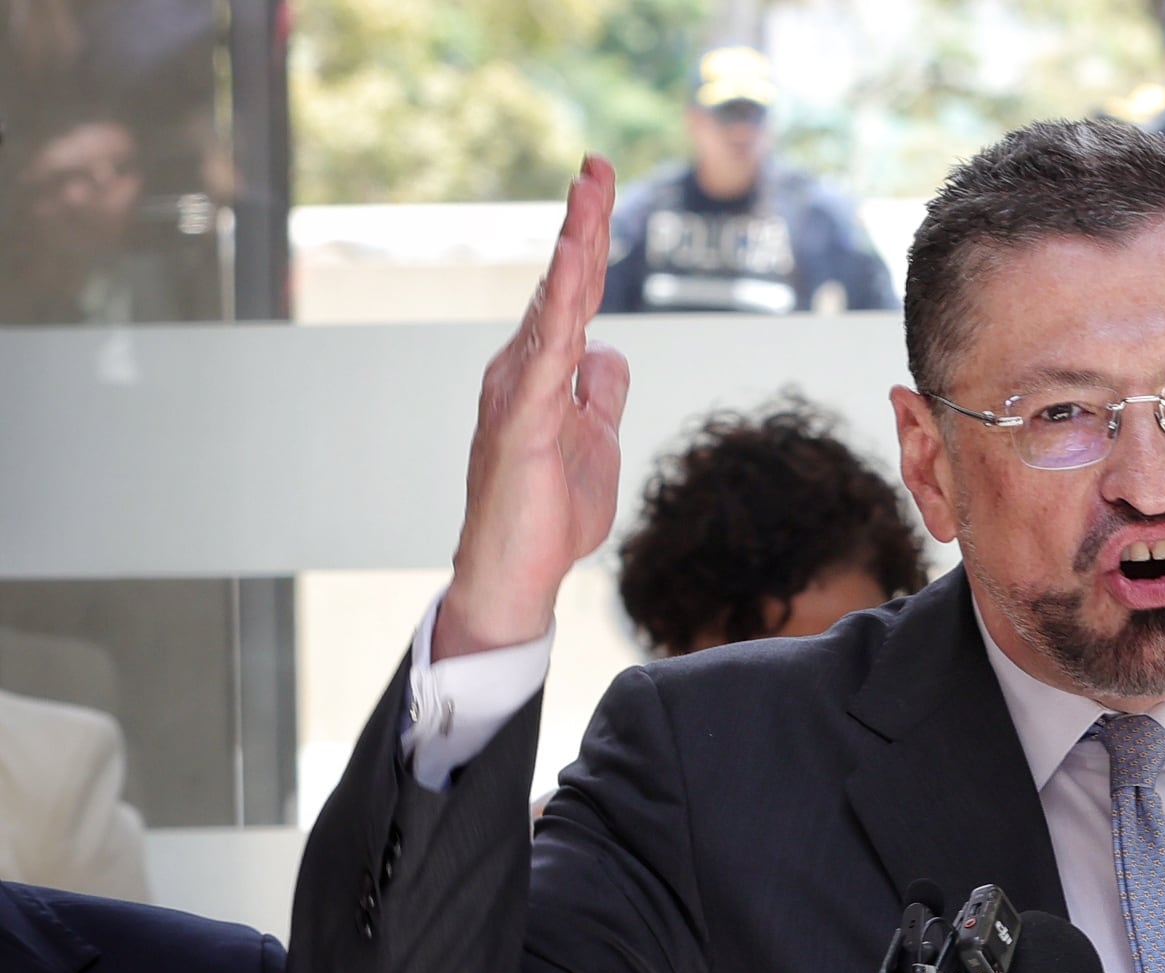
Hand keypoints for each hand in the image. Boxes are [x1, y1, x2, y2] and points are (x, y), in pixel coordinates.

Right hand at [434, 156, 631, 659]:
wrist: (516, 574)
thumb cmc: (549, 515)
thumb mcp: (595, 441)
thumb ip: (599, 393)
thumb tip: (607, 350)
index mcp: (541, 374)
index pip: (570, 296)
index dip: (587, 243)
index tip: (599, 187)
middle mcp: (522, 371)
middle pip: (559, 285)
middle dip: (581, 223)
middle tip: (596, 164)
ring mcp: (518, 394)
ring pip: (552, 308)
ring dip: (574, 251)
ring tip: (588, 195)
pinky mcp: (523, 423)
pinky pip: (548, 357)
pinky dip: (563, 310)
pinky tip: (576, 272)